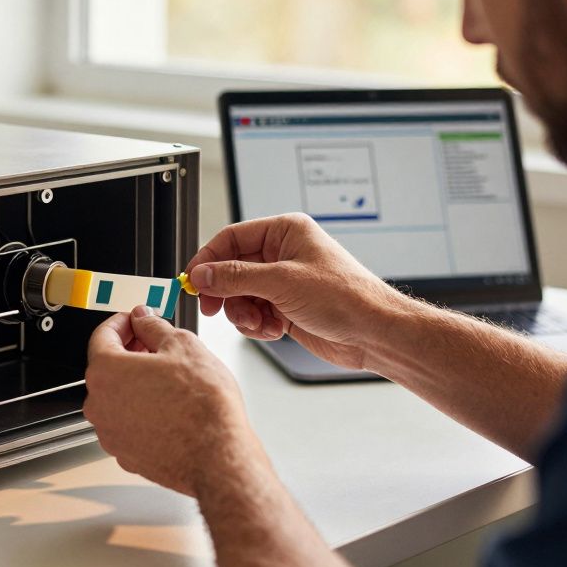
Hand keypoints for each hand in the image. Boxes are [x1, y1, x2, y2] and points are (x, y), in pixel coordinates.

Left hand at [84, 306, 264, 497]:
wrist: (217, 455)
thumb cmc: (202, 406)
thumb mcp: (182, 345)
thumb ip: (154, 326)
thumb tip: (144, 319)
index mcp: (106, 371)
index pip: (102, 336)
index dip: (122, 323)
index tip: (134, 320)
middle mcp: (99, 405)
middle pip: (107, 368)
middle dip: (130, 352)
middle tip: (155, 346)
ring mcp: (110, 434)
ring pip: (117, 398)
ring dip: (136, 384)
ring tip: (169, 379)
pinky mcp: (126, 455)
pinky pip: (128, 425)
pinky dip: (141, 412)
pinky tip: (168, 407)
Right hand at [186, 213, 413, 369]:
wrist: (374, 333)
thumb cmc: (345, 297)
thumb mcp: (282, 282)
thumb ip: (235, 277)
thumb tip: (202, 274)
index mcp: (285, 232)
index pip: (232, 238)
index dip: (208, 259)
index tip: (192, 280)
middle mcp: (284, 254)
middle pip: (233, 269)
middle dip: (226, 292)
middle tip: (212, 308)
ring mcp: (286, 282)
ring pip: (241, 295)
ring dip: (244, 313)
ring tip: (259, 323)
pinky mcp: (288, 307)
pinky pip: (256, 313)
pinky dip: (258, 325)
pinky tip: (274, 330)